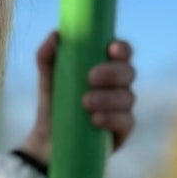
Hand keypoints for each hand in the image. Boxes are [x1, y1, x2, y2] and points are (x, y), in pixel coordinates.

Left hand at [19, 32, 136, 163]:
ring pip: (128, 97)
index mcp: (106, 67)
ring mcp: (123, 109)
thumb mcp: (47, 79)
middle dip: (112, 73)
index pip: (122, 53)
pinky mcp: (122, 131)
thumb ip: (48, 56)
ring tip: (85, 103)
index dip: (122, 48)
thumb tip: (56, 35)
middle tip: (90, 78)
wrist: (48, 142)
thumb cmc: (53, 105)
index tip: (110, 49)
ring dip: (108, 98)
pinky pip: (126, 122)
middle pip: (129, 72)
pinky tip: (95, 119)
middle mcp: (118, 86)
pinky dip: (111, 118)